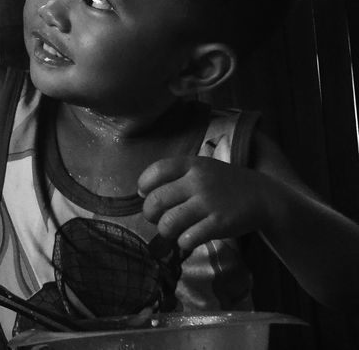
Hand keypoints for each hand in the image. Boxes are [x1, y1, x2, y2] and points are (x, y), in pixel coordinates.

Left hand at [138, 156, 273, 252]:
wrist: (264, 197)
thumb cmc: (224, 184)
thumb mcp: (201, 169)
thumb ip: (174, 176)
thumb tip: (142, 194)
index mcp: (191, 165)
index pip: (155, 171)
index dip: (143, 185)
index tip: (145, 194)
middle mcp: (197, 182)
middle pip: (156, 200)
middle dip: (149, 213)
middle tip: (156, 219)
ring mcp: (208, 203)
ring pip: (169, 222)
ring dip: (165, 230)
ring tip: (171, 231)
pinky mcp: (219, 224)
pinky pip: (188, 237)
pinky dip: (183, 242)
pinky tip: (188, 239)